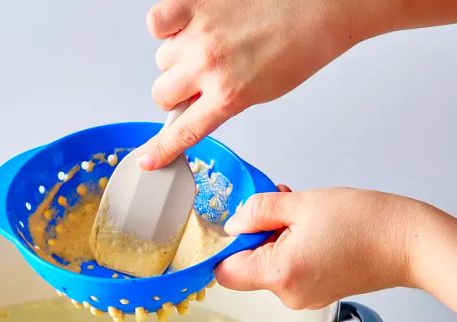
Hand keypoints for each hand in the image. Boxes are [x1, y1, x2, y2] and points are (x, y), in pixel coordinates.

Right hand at [137, 0, 456, 170]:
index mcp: (227, 95)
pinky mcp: (194, 5)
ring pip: (162, 59)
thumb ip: (221, 102)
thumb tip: (191, 104)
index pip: (182, 132)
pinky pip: (157, 22)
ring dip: (178, 56)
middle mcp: (207, 66)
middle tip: (200, 78)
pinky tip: (188, 26)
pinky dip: (167, 26)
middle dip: (178, 91)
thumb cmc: (300, 47)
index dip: (161, 150)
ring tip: (209, 44)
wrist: (321, 7)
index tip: (146, 160)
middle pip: (162, 93)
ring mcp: (198, 35)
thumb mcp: (261, 93)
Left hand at [215, 187, 416, 309]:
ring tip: (302, 217)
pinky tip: (311, 230)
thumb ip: (257, 211)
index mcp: (280, 275)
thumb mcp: (300, 204)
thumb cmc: (367, 224)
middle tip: (278, 210)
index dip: (225, 245)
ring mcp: (303, 298)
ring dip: (275, 238)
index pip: (224, 271)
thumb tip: (233, 223)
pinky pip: (289, 270)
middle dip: (256, 235)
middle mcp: (288, 295)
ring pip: (269, 266)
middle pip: (247, 267)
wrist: (410, 242)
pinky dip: (291, 249)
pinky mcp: (316, 293)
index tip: (237, 224)